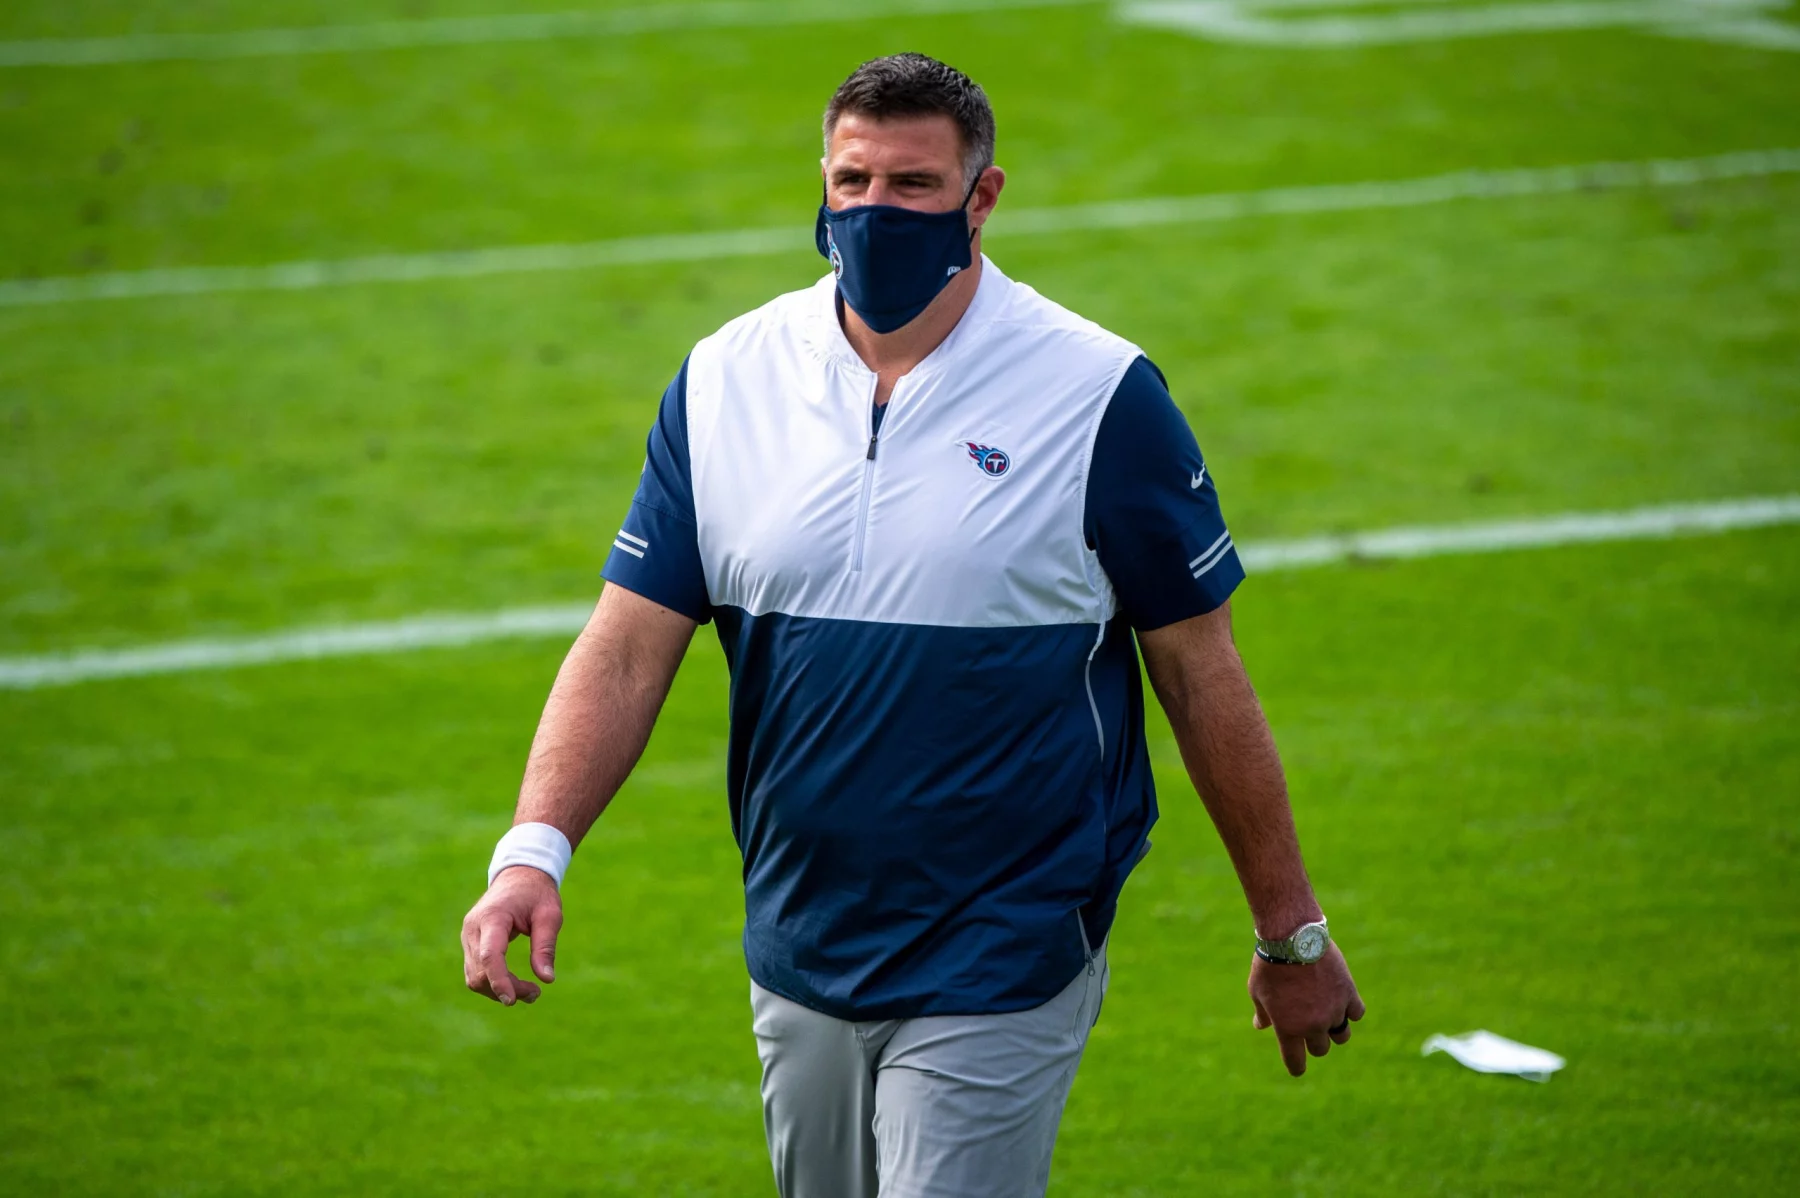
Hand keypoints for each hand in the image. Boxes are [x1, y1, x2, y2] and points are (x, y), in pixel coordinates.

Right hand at [460, 865, 561, 1005]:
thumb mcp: (550, 915)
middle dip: (506, 988)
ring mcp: (468, 936)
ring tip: (530, 992)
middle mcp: (473, 927)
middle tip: (536, 994)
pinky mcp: (470, 943)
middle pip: (481, 971)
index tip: (512, 1000)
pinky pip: (475, 971)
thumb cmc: (537, 894)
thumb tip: (547, 979)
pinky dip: (493, 982)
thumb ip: (546, 946)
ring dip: (498, 990)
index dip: (499, 980)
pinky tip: (514, 984)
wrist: (518, 875)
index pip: (490, 955)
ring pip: (474, 976)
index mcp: (493, 916)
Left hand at [1248, 943, 1364, 1075]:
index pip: (1295, 1062)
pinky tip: (1341, 1001)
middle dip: (1314, 1042)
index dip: (1296, 1067)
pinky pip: (1356, 1013)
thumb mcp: (1258, 991)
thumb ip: (1263, 1013)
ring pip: (1342, 1035)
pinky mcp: (1349, 994)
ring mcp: (1333, 1011)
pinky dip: (1350, 1010)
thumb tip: (1261, 1026)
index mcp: (1288, 1029)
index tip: (1297, 1067)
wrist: (1293, 938)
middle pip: (1320, 1049)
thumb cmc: (1270, 965)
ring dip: (1334, 1030)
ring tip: (1327, 1017)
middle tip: (1309, 1028)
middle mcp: (1313, 1025)